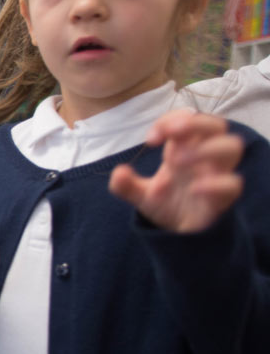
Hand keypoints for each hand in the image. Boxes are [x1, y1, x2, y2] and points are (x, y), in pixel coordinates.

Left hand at [109, 109, 243, 232]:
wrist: (177, 234)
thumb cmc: (164, 203)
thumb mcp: (138, 193)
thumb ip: (124, 184)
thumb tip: (119, 172)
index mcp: (183, 148)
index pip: (187, 119)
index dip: (171, 120)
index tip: (151, 139)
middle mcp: (204, 157)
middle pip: (216, 125)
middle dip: (195, 123)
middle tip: (171, 136)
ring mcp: (216, 175)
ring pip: (232, 147)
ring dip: (205, 148)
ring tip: (175, 162)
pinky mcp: (223, 198)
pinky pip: (233, 184)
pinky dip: (216, 183)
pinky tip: (194, 189)